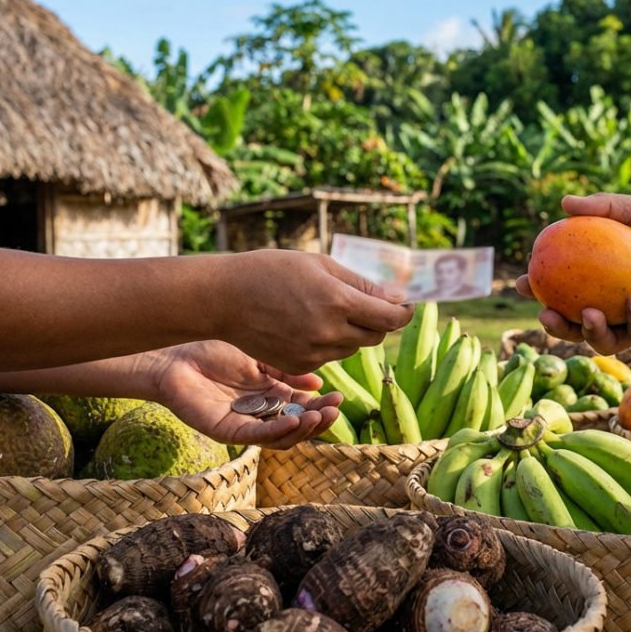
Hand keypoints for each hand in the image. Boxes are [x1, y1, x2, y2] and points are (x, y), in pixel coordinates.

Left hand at [143, 340, 341, 449]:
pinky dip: (276, 431)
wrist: (174, 352)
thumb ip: (285, 370)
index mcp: (269, 397)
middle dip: (318, 421)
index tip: (339, 396)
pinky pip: (255, 436)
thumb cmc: (211, 350)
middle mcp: (259, 414)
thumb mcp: (258, 356)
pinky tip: (294, 419)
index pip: (302, 408)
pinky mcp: (225, 430)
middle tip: (335, 410)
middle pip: (296, 427)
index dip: (321, 406)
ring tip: (319, 416)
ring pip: (280, 437)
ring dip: (303, 430)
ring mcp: (243, 424)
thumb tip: (316, 382)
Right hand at [222, 251, 412, 374]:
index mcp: (338, 302)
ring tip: (326, 308)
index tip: (406, 306)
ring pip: (353, 347)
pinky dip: (329, 343)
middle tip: (368, 304)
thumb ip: (362, 285)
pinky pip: (330, 357)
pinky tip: (307, 324)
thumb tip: (397, 299)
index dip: (404, 312)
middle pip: (375, 336)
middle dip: (378, 321)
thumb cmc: (272, 271)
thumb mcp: (320, 265)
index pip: (391, 317)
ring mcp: (313, 354)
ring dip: (352, 331)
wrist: (224, 298)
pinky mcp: (299, 366)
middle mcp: (329, 332)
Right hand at [517, 194, 630, 353]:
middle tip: (545, 314)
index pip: (565, 287)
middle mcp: (618, 304)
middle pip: (577, 323)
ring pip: (605, 338)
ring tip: (589, 313)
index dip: (540, 289)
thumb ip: (605, 207)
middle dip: (556, 325)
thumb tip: (562, 203)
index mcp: (606, 278)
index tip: (524, 281)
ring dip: (590, 332)